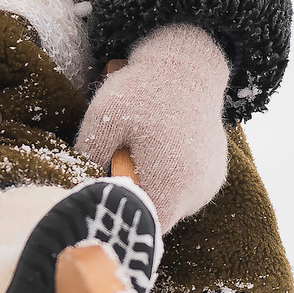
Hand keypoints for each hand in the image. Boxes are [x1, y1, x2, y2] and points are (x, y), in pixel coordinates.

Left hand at [77, 23, 230, 227]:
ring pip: (171, 206)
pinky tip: (156, 154)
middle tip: (115, 171)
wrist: (186, 65)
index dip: (121, 220)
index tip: (104, 202)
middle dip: (134, 201)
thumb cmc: (143, 90)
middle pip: (157, 219)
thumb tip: (79, 188)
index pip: (144, 228)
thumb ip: (89, 157)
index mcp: (173, 184)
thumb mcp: (103, 118)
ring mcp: (209, 183)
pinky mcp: (214, 174)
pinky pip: (184, 192)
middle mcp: (198, 191)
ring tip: (137, 156)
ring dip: (151, 191)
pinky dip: (167, 181)